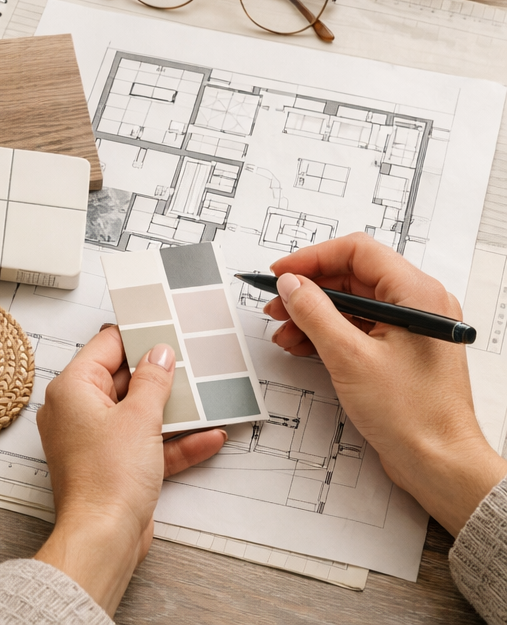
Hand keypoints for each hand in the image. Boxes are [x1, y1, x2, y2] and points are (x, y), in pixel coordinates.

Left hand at [34, 325, 224, 614]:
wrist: (104, 539)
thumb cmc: (106, 479)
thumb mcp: (140, 417)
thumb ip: (154, 381)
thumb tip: (159, 355)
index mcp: (72, 389)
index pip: (106, 347)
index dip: (137, 336)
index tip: (163, 328)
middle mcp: (78, 411)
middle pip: (124, 379)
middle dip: (159, 374)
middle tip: (188, 359)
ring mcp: (95, 440)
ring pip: (138, 413)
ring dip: (171, 409)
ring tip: (203, 394)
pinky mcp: (113, 466)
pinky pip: (145, 444)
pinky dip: (173, 441)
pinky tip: (207, 435)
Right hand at [268, 232, 506, 535]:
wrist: (440, 465)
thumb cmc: (414, 417)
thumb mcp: (350, 357)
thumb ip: (314, 313)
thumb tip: (291, 284)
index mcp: (417, 294)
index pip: (357, 252)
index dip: (313, 257)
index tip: (282, 273)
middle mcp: (418, 304)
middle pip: (351, 276)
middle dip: (309, 289)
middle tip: (277, 303)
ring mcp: (410, 327)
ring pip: (351, 303)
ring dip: (313, 313)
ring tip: (285, 330)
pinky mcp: (400, 349)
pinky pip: (358, 326)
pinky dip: (328, 332)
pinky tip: (303, 345)